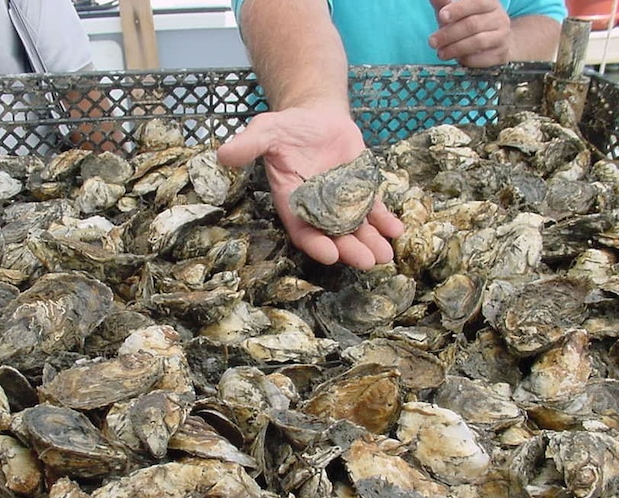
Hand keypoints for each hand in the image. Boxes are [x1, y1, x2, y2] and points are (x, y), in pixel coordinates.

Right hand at [216, 105, 404, 269]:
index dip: (316, 244)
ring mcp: (342, 202)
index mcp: (293, 202)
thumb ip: (249, 145)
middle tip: (368, 261)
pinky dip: (386, 221)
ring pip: (357, 228)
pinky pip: (375, 210)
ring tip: (386, 255)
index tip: (330, 254)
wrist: (317, 116)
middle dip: (351, 249)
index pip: (303, 230)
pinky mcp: (361, 191)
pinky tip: (397, 231)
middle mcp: (318, 209)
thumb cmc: (289, 127)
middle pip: (334, 235)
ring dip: (372, 242)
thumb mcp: (266, 131)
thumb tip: (222, 154)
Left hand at [428, 0, 512, 67]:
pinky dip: (466, 59)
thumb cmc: (472, 23)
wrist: (497, 42)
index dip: (458, 9)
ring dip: (455, 49)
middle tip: (432, 42)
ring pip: (477, 42)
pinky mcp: (500, 53)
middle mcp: (499, 17)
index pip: (476, 2)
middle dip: (449, 34)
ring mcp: (502, 36)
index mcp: (489, 3)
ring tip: (441, 53)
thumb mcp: (458, 12)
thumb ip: (445, 4)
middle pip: (472, 24)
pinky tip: (456, 59)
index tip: (441, 16)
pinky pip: (481, 58)